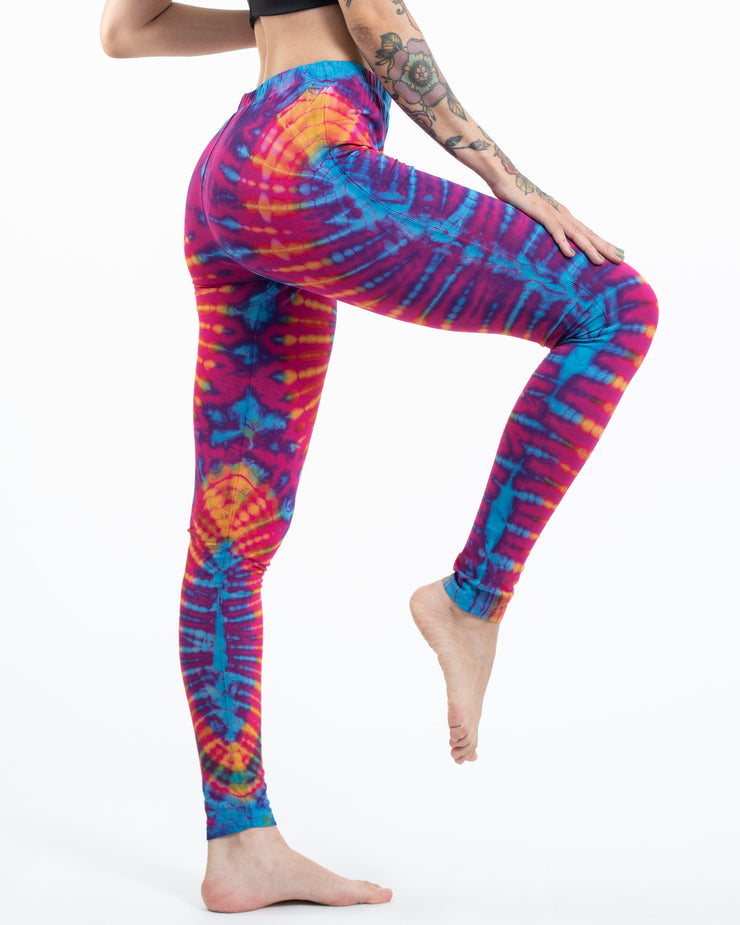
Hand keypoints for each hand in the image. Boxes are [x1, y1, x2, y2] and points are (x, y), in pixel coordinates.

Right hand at [488, 171, 623, 265]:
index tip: (616, 253)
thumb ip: (546, 226)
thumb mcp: (538, 216)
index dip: (602, 243)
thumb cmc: (521, 200)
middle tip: (620, 260)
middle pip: (588, 234)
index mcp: (565, 216)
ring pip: (576, 235)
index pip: (588, 232)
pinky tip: (571, 255)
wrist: (508, 181)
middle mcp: (564, 215)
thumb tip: (552, 238)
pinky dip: (563, 243)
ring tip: (601, 262)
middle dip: (605, 247)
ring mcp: (554, 215)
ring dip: (589, 249)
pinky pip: (555, 231)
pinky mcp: (542, 215)